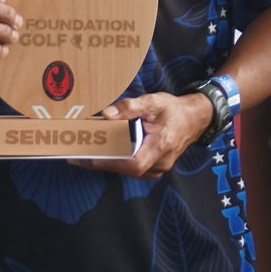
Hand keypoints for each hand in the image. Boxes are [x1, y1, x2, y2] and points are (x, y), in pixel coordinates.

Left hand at [71, 92, 210, 178]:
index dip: (110, 162)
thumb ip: (130, 107)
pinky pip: (131, 168)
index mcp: (161, 147)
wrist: (194, 119)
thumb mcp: (154, 102)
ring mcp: (157, 168)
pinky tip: (102, 153)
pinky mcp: (153, 167)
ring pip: (127, 170)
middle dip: (100, 162)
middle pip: (125, 168)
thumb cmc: (174, 110)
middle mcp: (159, 163)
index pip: (133, 163)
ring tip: (82, 154)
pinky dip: (116, 161)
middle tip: (76, 155)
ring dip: (106, 162)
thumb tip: (107, 114)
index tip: (89, 157)